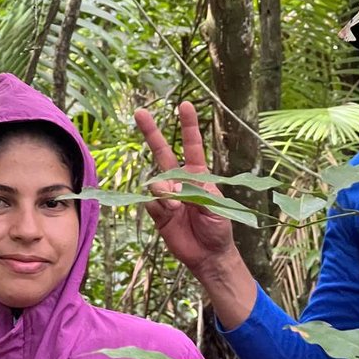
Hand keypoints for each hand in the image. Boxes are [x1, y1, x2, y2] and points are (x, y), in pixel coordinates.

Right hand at [134, 102, 234, 276]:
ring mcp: (166, 195)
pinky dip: (159, 206)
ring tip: (177, 209)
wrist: (209, 254)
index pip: (192, 145)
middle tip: (140, 112)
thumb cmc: (219, 228)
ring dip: (165, 193)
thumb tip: (173, 189)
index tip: (184, 105)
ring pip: (156, 182)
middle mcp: (179, 180)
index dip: (188, 125)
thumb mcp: (217, 206)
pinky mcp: (157, 211)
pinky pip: (151, 201)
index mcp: (198, 174)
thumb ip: (196, 193)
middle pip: (161, 151)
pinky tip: (170, 214)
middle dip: (151, 131)